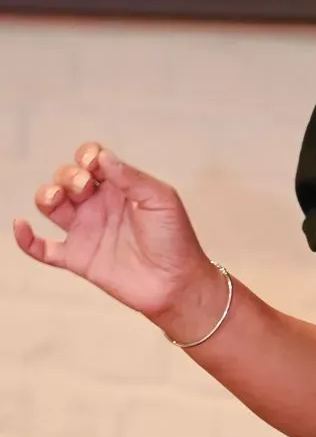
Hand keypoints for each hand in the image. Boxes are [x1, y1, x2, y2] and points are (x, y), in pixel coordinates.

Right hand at [12, 143, 218, 324]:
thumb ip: (131, 178)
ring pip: (51, 206)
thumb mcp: (160, 199)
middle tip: (84, 187)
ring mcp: (86, 230)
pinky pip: (42, 248)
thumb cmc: (174, 237)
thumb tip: (102, 157)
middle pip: (67, 178)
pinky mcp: (77, 257)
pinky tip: (20, 225)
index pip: (93, 160)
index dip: (87, 155)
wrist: (175, 281)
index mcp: (121, 186)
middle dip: (68, 176)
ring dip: (46, 196)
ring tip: (57, 199)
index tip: (93, 163)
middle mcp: (99, 204)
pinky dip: (25, 238)